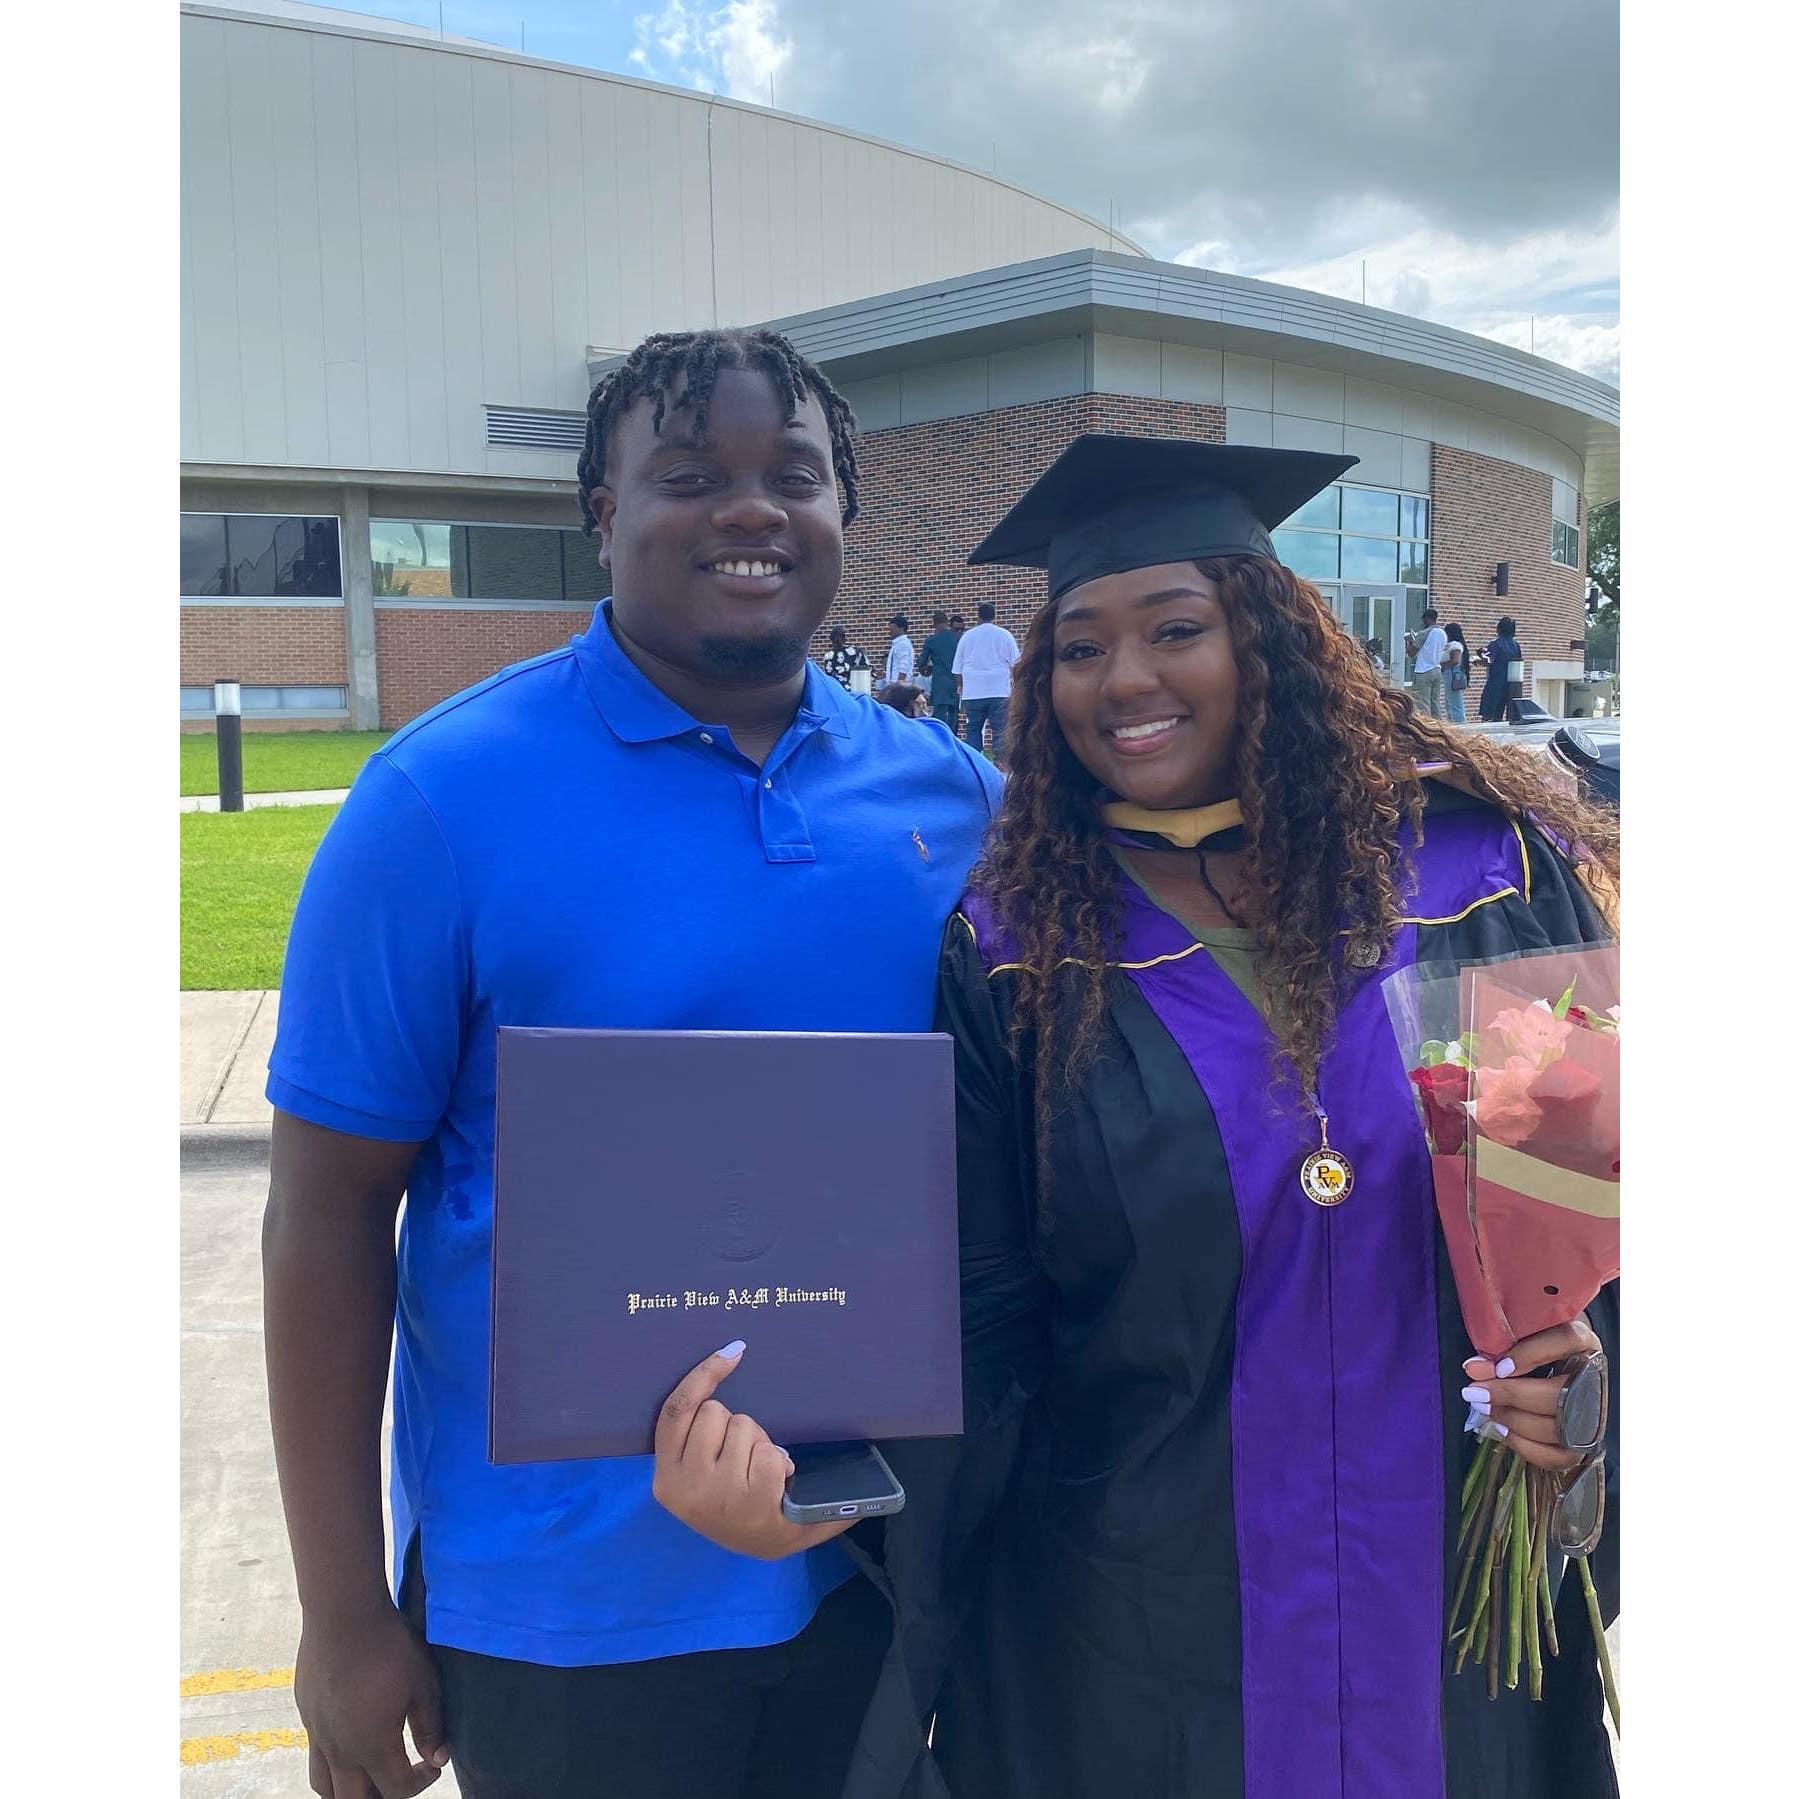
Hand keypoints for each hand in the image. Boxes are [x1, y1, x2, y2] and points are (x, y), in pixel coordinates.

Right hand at [295, 1602, 447, 1797]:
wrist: (343, 1614)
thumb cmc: (389, 1646)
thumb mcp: (423, 1684)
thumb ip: (431, 1727)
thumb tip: (438, 1757)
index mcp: (373, 1746)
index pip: (397, 1789)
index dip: (421, 1782)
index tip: (434, 1763)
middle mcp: (340, 1750)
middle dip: (382, 1798)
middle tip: (400, 1778)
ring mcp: (319, 1735)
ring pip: (326, 1788)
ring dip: (349, 1790)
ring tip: (371, 1775)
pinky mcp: (307, 1716)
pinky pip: (315, 1757)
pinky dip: (332, 1765)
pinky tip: (350, 1741)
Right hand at [651, 1343, 857, 1560]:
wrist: (770, 1543)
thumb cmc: (734, 1495)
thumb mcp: (698, 1473)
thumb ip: (692, 1435)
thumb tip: (719, 1359)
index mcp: (667, 1479)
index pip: (675, 1412)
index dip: (701, 1376)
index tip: (731, 1351)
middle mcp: (686, 1488)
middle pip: (715, 1411)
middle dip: (734, 1425)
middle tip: (741, 1459)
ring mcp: (719, 1496)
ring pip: (744, 1426)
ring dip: (757, 1443)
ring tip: (757, 1474)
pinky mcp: (753, 1501)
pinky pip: (769, 1451)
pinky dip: (779, 1461)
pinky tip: (776, 1485)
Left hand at [1462, 1316, 1603, 1473]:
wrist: (1557, 1362)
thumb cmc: (1534, 1342)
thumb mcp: (1524, 1330)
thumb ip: (1503, 1342)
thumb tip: (1475, 1369)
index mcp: (1583, 1341)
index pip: (1567, 1340)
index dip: (1532, 1354)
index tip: (1499, 1367)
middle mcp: (1594, 1378)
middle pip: (1557, 1394)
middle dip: (1511, 1396)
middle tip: (1475, 1393)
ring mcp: (1592, 1415)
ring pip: (1556, 1428)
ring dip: (1513, 1420)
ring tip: (1484, 1408)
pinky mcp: (1582, 1442)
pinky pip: (1556, 1456)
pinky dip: (1524, 1446)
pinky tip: (1501, 1428)